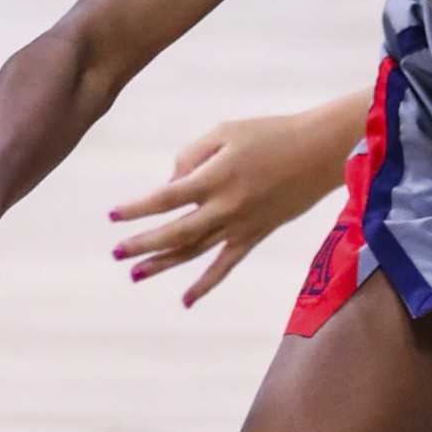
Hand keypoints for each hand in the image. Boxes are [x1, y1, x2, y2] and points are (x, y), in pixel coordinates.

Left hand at [108, 110, 346, 307]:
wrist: (319, 151)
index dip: (136, 208)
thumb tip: (172, 184)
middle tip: (115, 253)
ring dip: (164, 264)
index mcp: (214, 178)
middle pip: (175, 232)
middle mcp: (225, 207)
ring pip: (195, 251)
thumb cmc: (270, 133)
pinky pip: (226, 265)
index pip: (165, 198)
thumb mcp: (225, 131)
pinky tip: (186, 300)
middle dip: (142, 243)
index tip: (112, 216)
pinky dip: (206, 284)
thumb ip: (191, 155)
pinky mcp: (256, 235)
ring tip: (135, 275)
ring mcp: (241, 225)